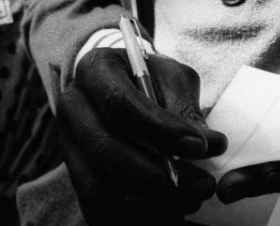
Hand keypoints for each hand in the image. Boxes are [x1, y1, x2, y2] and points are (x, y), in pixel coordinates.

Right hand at [57, 47, 226, 225]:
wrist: (127, 90)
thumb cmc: (153, 80)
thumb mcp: (172, 79)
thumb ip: (186, 108)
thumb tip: (210, 144)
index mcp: (93, 70)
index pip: (118, 103)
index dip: (160, 129)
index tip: (201, 146)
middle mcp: (73, 108)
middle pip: (104, 151)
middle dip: (158, 174)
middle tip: (203, 184)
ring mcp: (69, 149)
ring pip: (99, 189)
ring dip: (152, 202)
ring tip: (193, 199)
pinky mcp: (77, 181)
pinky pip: (100, 211)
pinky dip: (142, 217)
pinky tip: (174, 210)